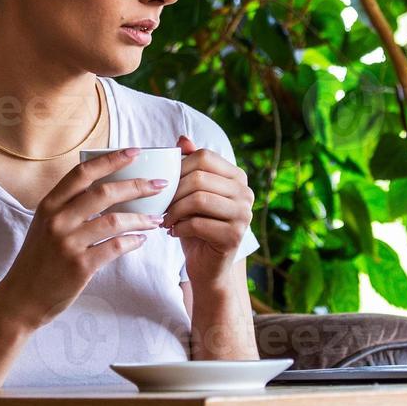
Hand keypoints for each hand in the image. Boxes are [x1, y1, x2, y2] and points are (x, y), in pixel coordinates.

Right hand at [0, 147, 166, 329]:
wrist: (22, 298)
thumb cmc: (38, 260)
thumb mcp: (44, 225)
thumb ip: (68, 206)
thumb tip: (107, 188)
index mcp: (49, 205)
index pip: (82, 173)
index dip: (111, 160)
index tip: (134, 152)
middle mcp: (57, 220)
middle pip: (104, 193)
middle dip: (137, 185)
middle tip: (159, 184)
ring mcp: (68, 243)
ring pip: (114, 220)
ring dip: (141, 217)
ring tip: (156, 218)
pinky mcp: (80, 266)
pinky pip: (116, 247)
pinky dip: (133, 241)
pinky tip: (141, 239)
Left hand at [162, 134, 254, 287]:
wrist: (208, 266)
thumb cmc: (197, 226)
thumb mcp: (190, 193)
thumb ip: (189, 166)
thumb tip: (182, 138)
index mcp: (236, 176)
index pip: (204, 156)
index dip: (178, 168)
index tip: (165, 186)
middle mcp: (245, 192)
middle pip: (199, 177)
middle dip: (173, 192)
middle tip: (161, 206)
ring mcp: (244, 214)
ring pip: (198, 199)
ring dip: (174, 210)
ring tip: (165, 219)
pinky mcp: (235, 236)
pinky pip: (198, 223)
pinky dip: (179, 227)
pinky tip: (173, 232)